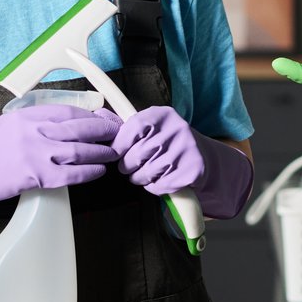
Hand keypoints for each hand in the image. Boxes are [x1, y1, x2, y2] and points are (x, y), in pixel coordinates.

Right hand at [0, 103, 120, 265]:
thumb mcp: (11, 125)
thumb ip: (36, 121)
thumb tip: (67, 123)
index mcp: (28, 115)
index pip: (70, 111)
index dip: (93, 116)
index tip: (108, 120)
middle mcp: (35, 130)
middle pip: (80, 127)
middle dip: (105, 131)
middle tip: (120, 135)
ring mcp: (36, 152)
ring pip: (80, 149)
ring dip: (102, 152)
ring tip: (114, 154)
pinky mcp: (36, 175)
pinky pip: (71, 173)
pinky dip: (89, 171)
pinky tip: (98, 171)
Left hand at [112, 105, 256, 219]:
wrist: (203, 158)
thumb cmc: (168, 143)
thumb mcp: (151, 128)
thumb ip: (126, 126)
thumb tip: (98, 113)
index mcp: (164, 115)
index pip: (133, 128)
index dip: (120, 144)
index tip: (116, 153)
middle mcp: (177, 129)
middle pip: (137, 154)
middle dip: (128, 166)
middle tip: (130, 167)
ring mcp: (186, 150)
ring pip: (147, 172)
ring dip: (140, 178)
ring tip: (145, 174)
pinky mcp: (192, 171)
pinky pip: (160, 185)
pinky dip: (155, 187)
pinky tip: (161, 180)